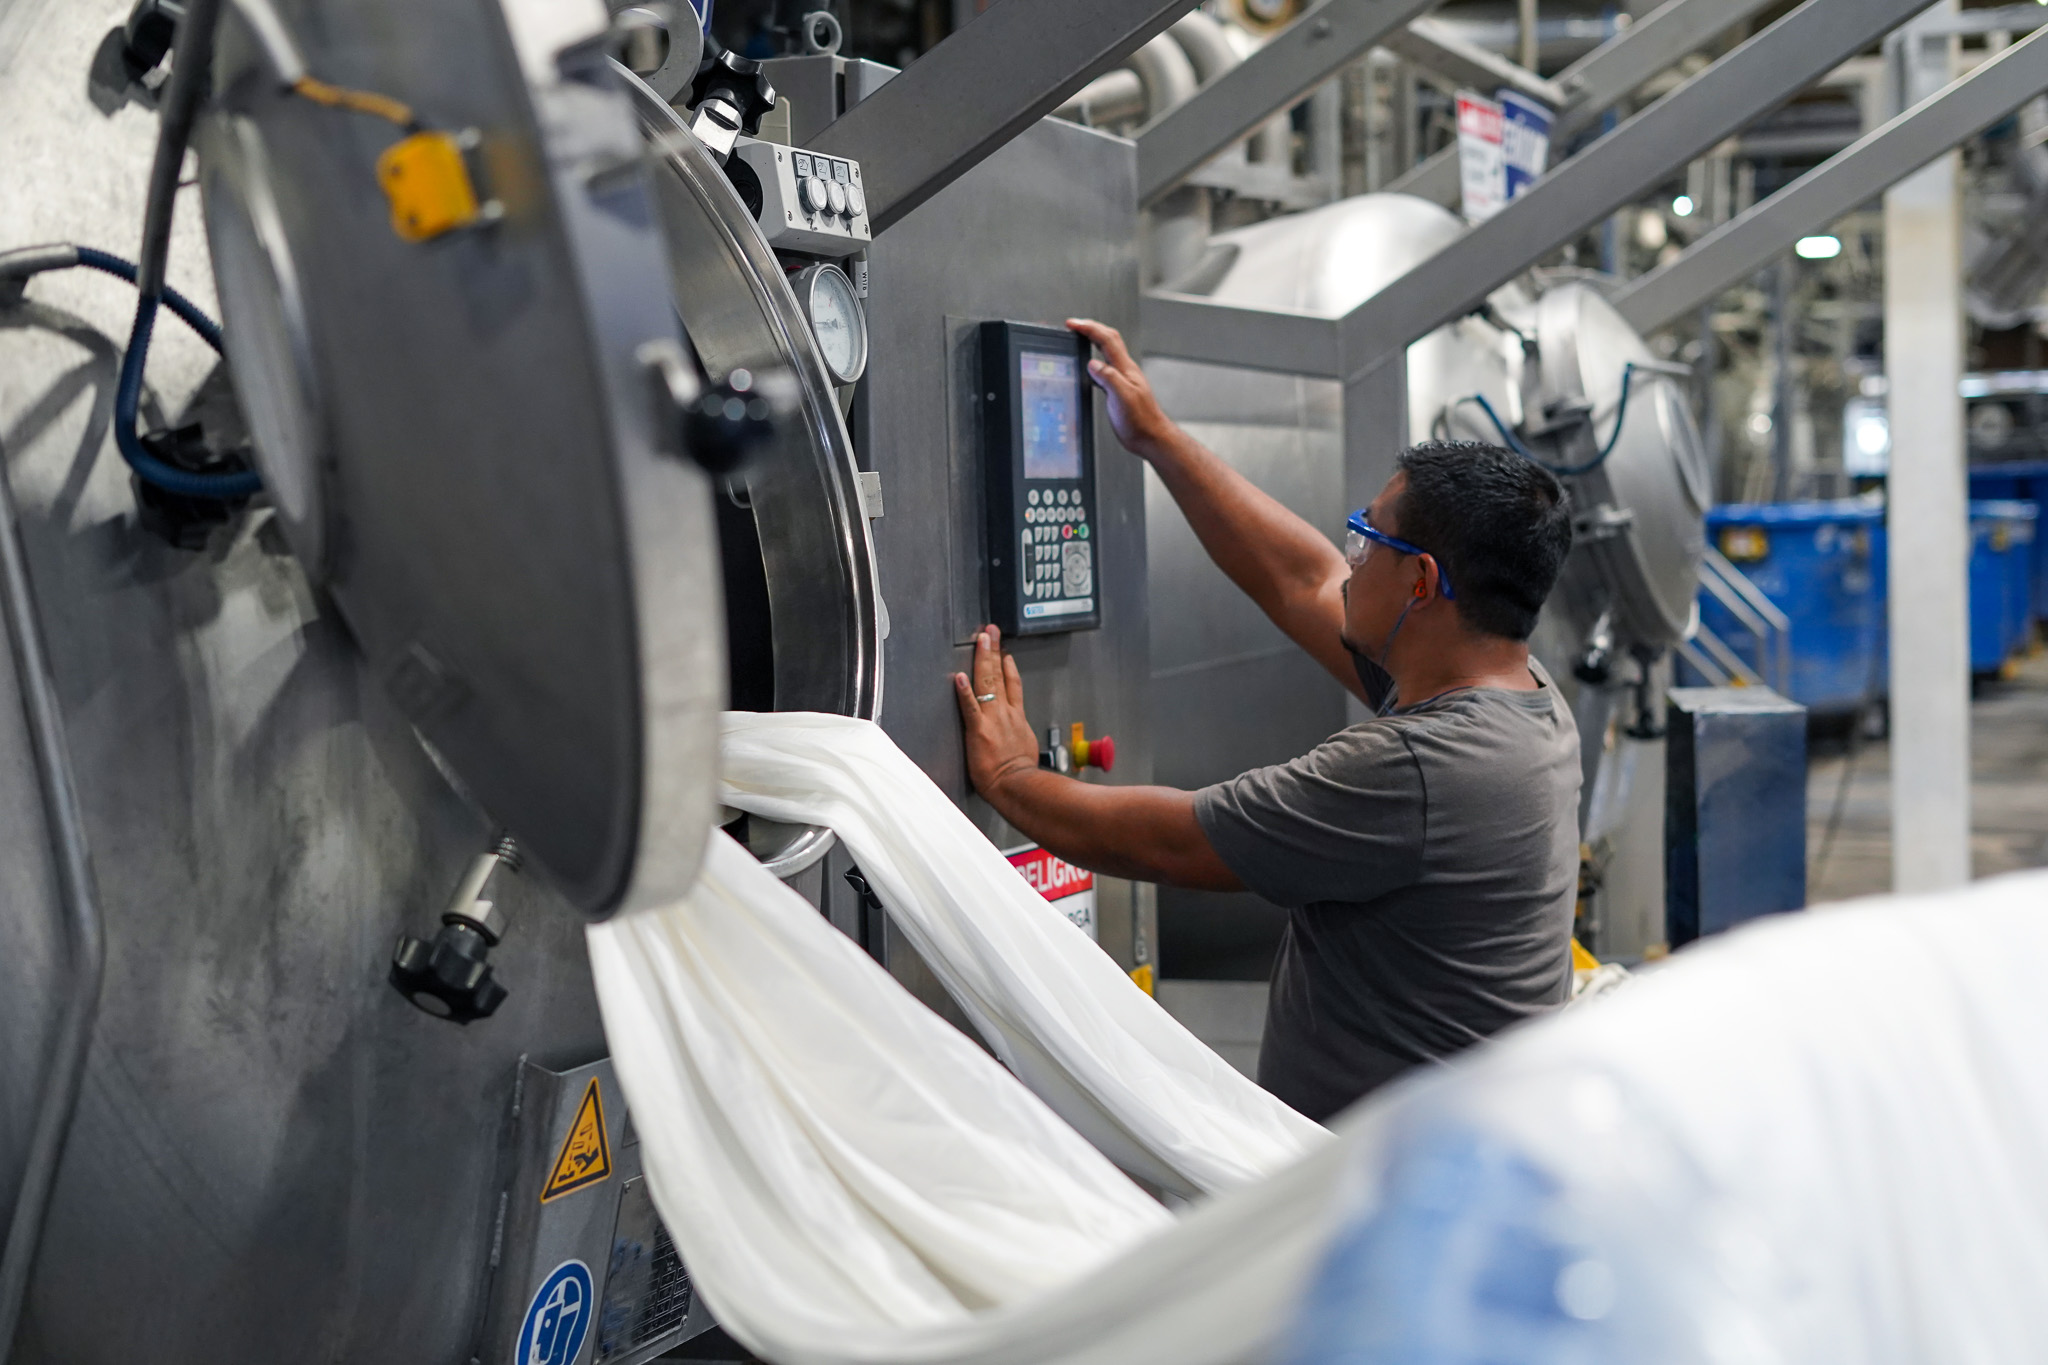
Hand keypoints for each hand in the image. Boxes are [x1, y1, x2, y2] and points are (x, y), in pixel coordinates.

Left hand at [952, 625, 1040, 803]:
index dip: (1008, 666)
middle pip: (999, 675)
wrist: (1017, 785)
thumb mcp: (1026, 748)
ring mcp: (992, 720)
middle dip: (993, 651)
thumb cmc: (1022, 774)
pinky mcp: (979, 730)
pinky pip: (970, 707)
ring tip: (981, 640)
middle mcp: (1005, 713)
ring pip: (987, 683)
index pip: (1012, 685)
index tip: (1004, 653)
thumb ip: (1019, 736)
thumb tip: (1017, 738)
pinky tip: (959, 677)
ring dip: (983, 659)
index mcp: (1016, 718)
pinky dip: (964, 691)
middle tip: (990, 632)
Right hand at [1068, 318, 1177, 461]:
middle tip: (1074, 325)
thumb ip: (1109, 378)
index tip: (1073, 324)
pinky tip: (1089, 367)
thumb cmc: (1141, 421)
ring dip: (1093, 341)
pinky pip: (1105, 368)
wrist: (1150, 437)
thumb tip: (1093, 364)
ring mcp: (1122, 379)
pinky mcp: (1118, 390)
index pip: (1106, 340)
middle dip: (1091, 328)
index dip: (1089, 328)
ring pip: (1107, 352)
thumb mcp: (1123, 397)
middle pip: (1108, 339)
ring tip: (1080, 337)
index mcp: (1125, 369)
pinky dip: (1094, 361)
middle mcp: (1124, 371)